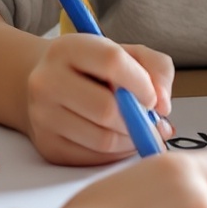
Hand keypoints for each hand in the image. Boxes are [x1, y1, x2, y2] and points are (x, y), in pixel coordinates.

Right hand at [24, 34, 174, 164]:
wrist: (47, 85)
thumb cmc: (93, 69)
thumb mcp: (126, 53)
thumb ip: (156, 68)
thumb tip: (162, 105)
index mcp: (67, 49)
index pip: (112, 62)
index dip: (142, 83)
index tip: (152, 96)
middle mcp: (47, 81)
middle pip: (107, 109)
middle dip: (137, 119)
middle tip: (147, 118)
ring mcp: (43, 116)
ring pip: (103, 140)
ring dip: (131, 139)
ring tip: (136, 128)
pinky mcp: (48, 146)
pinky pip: (94, 158)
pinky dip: (117, 153)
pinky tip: (119, 138)